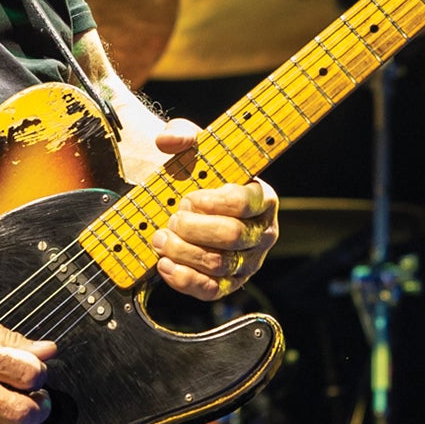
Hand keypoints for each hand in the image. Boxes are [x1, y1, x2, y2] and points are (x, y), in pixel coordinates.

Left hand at [137, 116, 277, 301]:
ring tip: (161, 237)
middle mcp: (263, 233)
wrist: (190, 204)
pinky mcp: (229, 284)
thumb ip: (181, 133)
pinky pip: (211, 290)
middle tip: (173, 217)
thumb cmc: (200, 176)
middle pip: (231, 236)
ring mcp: (248, 262)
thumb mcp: (193, 149)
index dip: (211, 202)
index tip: (189, 197)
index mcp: (262, 197)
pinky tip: (165, 264)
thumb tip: (170, 140)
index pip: (243, 203)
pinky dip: (184, 279)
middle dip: (193, 228)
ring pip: (218, 264)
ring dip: (182, 251)